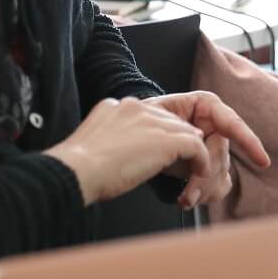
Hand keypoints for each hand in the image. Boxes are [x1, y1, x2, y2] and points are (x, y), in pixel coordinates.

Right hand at [46, 97, 212, 205]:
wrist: (76, 171)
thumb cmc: (78, 168)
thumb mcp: (94, 143)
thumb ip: (111, 137)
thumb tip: (123, 149)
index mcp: (116, 106)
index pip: (149, 115)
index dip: (159, 132)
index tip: (162, 149)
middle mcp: (135, 107)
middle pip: (170, 121)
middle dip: (179, 139)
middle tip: (186, 159)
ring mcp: (151, 122)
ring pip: (185, 131)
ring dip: (192, 151)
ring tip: (196, 167)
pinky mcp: (166, 140)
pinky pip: (195, 147)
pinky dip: (201, 160)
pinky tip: (200, 172)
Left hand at [143, 91, 271, 207]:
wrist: (132, 138)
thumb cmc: (143, 120)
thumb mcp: (153, 115)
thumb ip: (176, 125)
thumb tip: (196, 139)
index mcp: (205, 107)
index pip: (232, 123)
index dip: (248, 141)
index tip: (261, 161)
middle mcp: (214, 127)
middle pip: (221, 154)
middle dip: (206, 176)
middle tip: (189, 194)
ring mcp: (213, 149)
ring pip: (221, 173)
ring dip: (204, 190)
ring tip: (185, 199)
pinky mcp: (210, 168)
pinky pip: (220, 185)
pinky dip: (207, 195)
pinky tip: (189, 198)